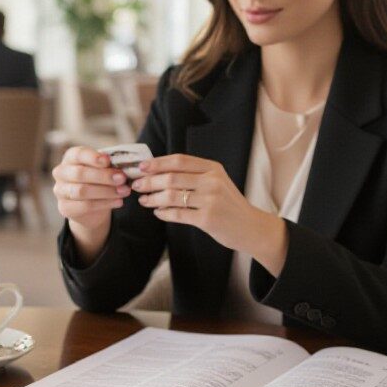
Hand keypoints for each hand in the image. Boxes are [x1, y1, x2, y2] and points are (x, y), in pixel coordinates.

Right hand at [52, 146, 129, 264]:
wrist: (91, 206)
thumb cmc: (98, 180)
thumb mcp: (103, 169)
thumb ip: (109, 166)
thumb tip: (122, 167)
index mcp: (70, 157)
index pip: (78, 154)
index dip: (93, 157)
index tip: (108, 161)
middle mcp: (61, 172)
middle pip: (80, 173)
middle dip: (104, 176)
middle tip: (122, 178)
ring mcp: (60, 191)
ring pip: (82, 191)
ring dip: (106, 191)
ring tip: (124, 191)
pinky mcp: (65, 208)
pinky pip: (85, 206)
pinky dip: (105, 203)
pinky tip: (118, 201)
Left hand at [131, 154, 288, 275]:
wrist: (250, 226)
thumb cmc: (228, 203)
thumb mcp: (217, 181)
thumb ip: (194, 174)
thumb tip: (158, 170)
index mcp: (213, 168)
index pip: (179, 160)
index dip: (157, 163)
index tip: (141, 167)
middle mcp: (212, 181)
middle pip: (171, 177)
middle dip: (149, 181)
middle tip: (136, 185)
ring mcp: (210, 200)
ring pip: (171, 196)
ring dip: (152, 198)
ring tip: (143, 200)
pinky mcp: (207, 219)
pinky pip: (177, 214)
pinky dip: (163, 213)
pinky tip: (157, 212)